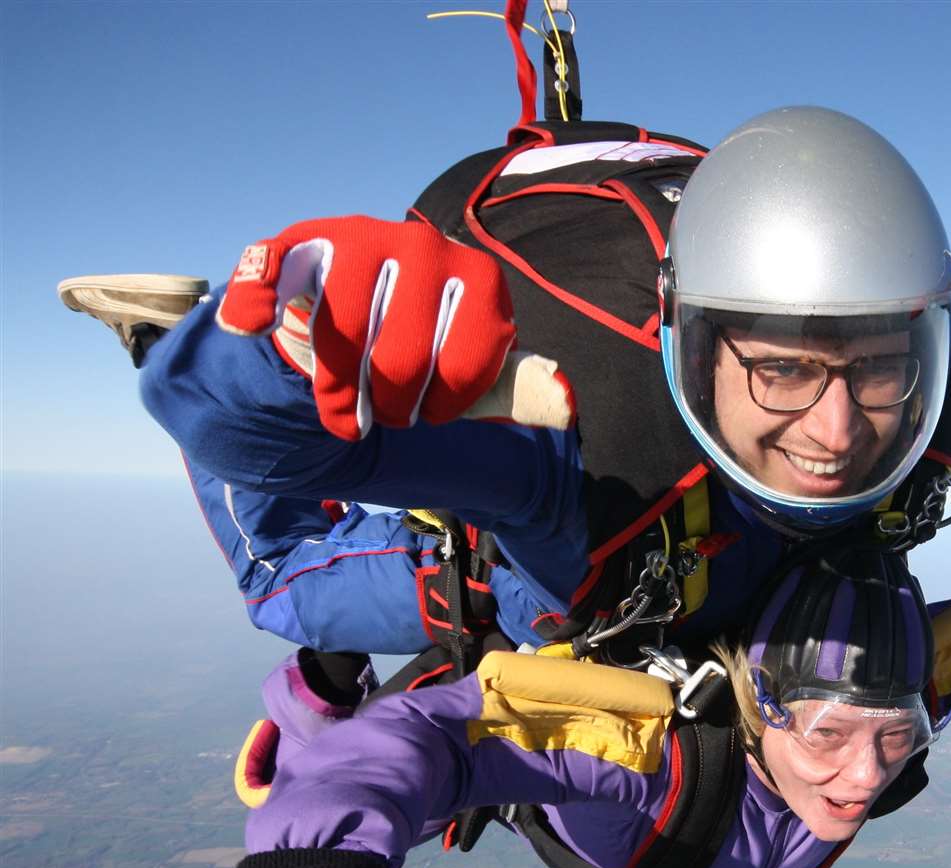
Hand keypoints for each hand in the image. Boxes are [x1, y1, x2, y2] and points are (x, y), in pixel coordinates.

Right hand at [217, 216, 571, 439]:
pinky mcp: (305, 240)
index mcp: (479, 276)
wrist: (356, 305)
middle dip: (391, 405)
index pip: (473, 353)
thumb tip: (566, 407)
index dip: (449, 402)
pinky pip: (271, 269)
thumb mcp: (474, 365)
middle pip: (403, 355)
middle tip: (385, 418)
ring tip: (343, 412)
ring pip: (343, 334)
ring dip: (338, 391)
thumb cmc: (425, 347)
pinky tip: (253, 327)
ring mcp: (362, 236)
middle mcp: (425, 245)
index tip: (432, 417)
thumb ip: (512, 388)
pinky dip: (255, 301)